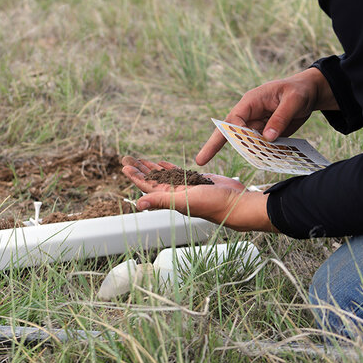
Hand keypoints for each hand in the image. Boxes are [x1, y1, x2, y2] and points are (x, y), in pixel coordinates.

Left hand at [121, 156, 275, 231]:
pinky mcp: (197, 181)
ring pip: (164, 175)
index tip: (124, 166)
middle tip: (126, 158)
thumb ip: (161, 201)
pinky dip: (168, 167)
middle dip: (139, 169)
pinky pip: (178, 173)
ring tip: (139, 159)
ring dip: (151, 167)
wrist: (237, 204)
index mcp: (171, 198)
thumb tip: (138, 204)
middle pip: (152, 179)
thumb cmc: (214, 205)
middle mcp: (176, 194)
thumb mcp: (184, 201)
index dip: (135, 176)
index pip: (147, 186)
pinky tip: (162, 162)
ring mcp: (186, 187)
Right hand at [196, 67, 336, 165]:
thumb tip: (268, 138)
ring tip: (262, 161)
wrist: (310, 93)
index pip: (234, 118)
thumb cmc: (299, 90)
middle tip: (200, 160)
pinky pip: (263, 147)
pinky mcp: (266, 133)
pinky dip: (268, 154)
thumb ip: (280, 118)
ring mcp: (257, 125)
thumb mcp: (293, 101)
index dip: (233, 132)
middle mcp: (250, 114)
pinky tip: (278, 157)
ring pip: (247, 143)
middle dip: (214, 145)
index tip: (241, 145)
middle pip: (230, 132)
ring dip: (252, 153)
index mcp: (251, 101)